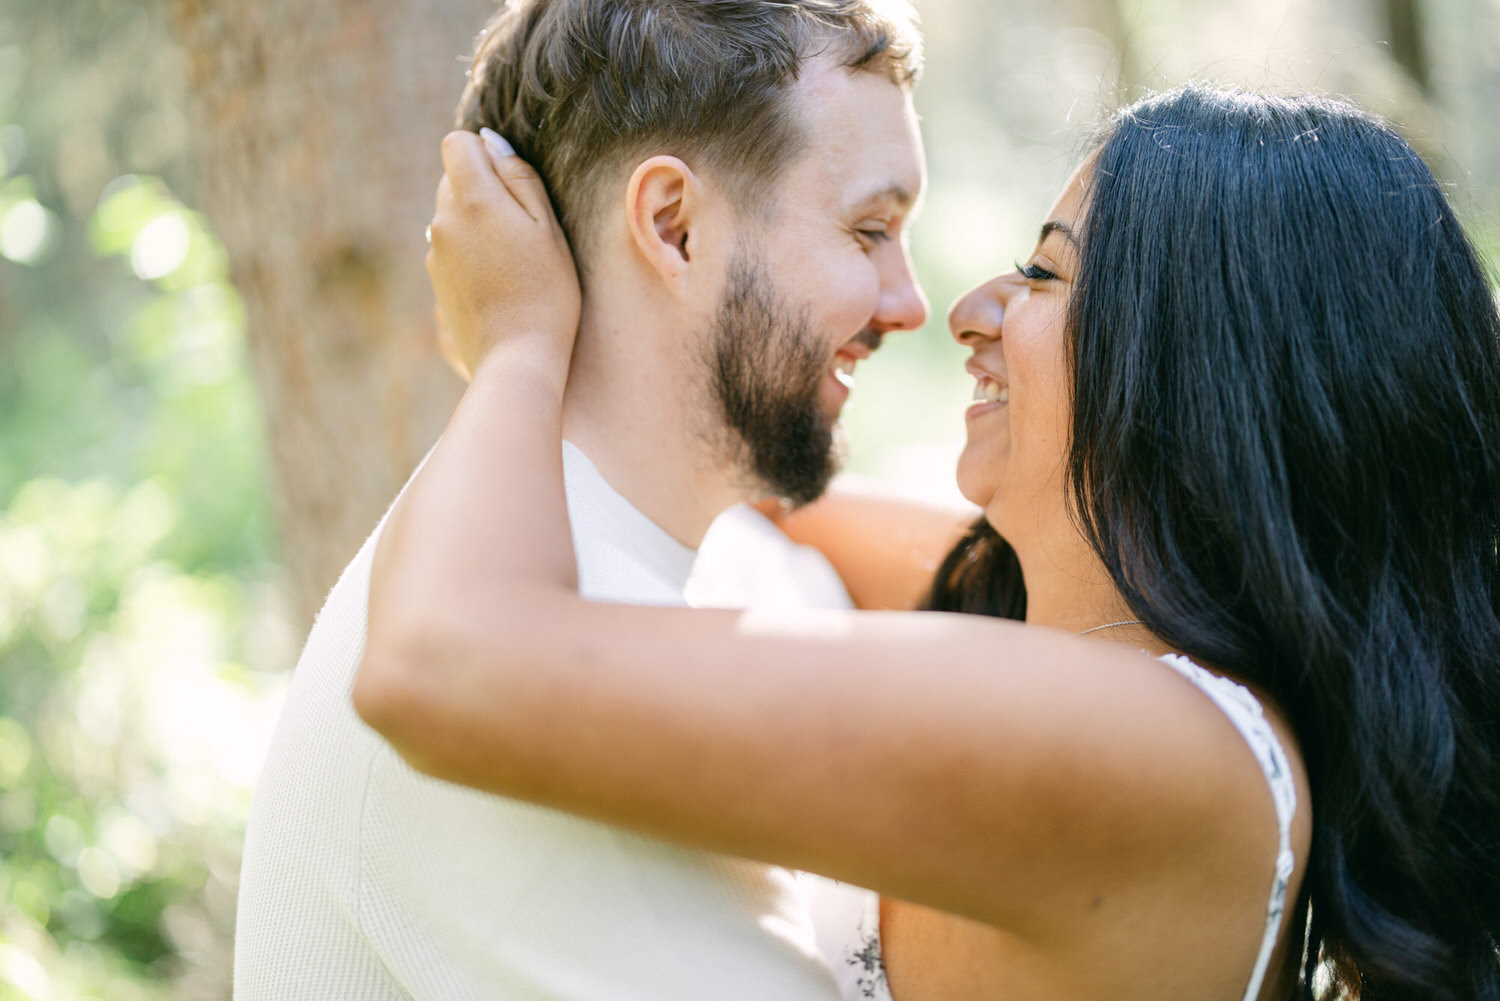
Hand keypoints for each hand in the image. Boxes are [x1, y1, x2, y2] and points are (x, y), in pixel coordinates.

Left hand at [425, 128, 580, 377]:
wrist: (516, 356)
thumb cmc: (545, 291)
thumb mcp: (547, 227)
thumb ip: (519, 176)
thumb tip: (491, 142)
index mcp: (473, 199)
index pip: (457, 143)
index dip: (485, 153)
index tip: (511, 180)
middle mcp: (443, 220)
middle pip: (453, 179)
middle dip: (482, 188)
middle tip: (521, 226)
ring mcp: (434, 253)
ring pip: (452, 215)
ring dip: (476, 223)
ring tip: (511, 260)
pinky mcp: (435, 280)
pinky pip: (450, 248)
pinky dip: (470, 253)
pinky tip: (498, 281)